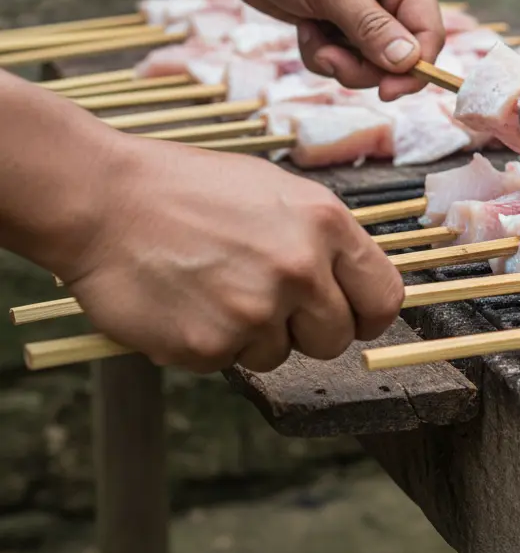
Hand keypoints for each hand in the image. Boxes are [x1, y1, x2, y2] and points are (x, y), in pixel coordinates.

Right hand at [54, 135, 404, 372]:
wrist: (102, 198)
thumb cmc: (187, 189)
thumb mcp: (276, 191)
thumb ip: (322, 239)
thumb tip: (356, 280)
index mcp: (326, 224)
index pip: (384, 298)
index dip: (366, 314)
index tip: (349, 317)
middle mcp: (300, 269)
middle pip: (335, 339)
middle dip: (305, 330)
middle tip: (263, 300)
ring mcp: (255, 310)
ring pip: (278, 356)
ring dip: (250, 335)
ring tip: (212, 288)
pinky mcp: (210, 345)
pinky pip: (226, 363)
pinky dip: (207, 343)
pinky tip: (184, 302)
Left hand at [218, 0, 445, 100]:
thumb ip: (372, 28)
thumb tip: (410, 63)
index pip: (430, 33)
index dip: (415, 69)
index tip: (386, 92)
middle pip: (401, 57)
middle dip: (363, 66)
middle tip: (329, 57)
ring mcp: (368, 11)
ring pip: (371, 64)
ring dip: (338, 60)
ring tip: (312, 36)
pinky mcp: (343, 24)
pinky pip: (346, 59)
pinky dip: (323, 54)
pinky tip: (305, 30)